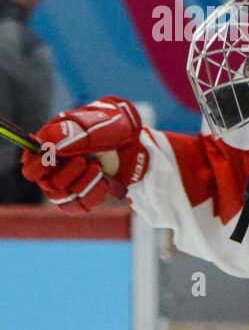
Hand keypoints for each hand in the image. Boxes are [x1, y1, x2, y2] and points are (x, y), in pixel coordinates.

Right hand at [21, 97, 147, 212]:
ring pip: (60, 196)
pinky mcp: (83, 194)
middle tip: (82, 161)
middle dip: (63, 173)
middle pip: (42, 182)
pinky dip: (92, 195)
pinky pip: (79, 206)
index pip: (29, 163)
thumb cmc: (115, 127)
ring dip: (80, 184)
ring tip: (97, 168)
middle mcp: (54, 166)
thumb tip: (51, 146)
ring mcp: (69, 182)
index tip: (56, 159)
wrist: (138, 142)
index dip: (39, 165)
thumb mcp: (102, 123)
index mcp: (50, 145)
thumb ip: (77, 132)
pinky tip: (104, 181)